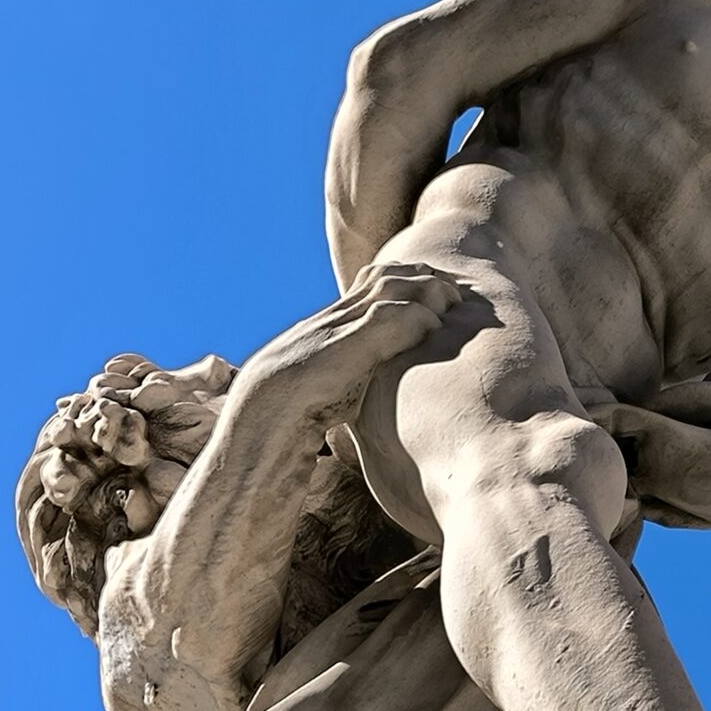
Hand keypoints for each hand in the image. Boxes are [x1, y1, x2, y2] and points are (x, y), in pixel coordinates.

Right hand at [238, 262, 462, 426]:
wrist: (254, 433)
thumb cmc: (280, 429)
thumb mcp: (318, 399)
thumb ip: (342, 387)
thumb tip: (359, 399)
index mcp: (321, 331)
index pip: (367, 287)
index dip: (403, 282)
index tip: (434, 290)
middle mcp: (328, 323)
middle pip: (381, 278)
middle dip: (421, 277)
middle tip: (456, 289)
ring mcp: (334, 332)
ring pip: (388, 289)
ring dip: (426, 290)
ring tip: (454, 300)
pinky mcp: (343, 348)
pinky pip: (388, 317)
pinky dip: (417, 316)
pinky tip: (437, 326)